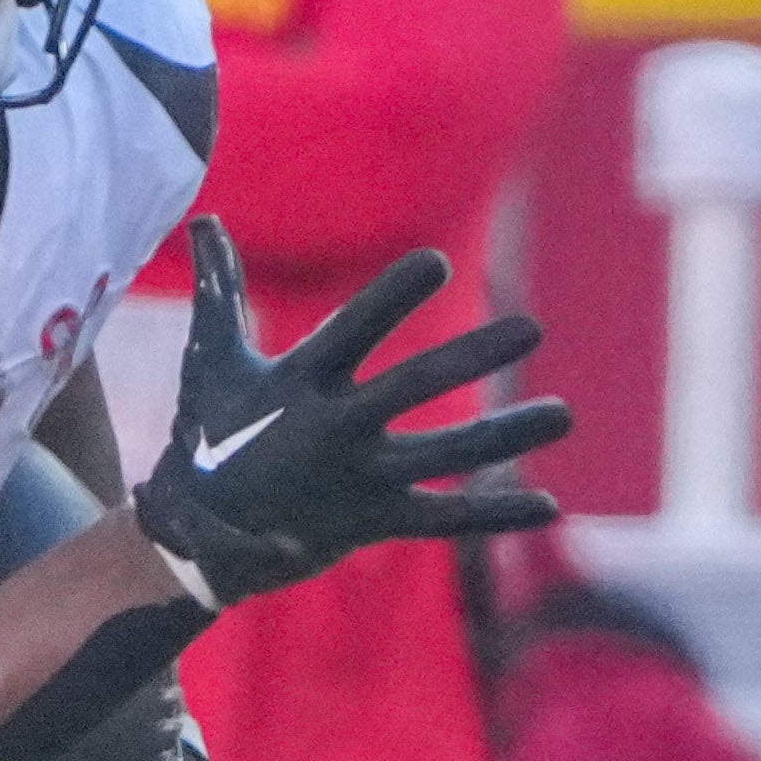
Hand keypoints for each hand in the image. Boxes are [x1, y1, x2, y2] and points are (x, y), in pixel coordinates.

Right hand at [126, 229, 570, 610]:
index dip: (392, 297)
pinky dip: (496, 512)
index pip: (351, 330)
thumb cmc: (208, 435)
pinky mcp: (374, 520)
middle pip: (412, 388)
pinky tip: (548, 504)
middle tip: (531, 328)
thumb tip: (205, 221)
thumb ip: (220, 289)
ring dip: (506, 435)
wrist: (196, 538)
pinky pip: (445, 518)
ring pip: (445, 455)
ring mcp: (358, 480)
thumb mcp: (211, 361)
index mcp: (297, 382)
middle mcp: (333, 430)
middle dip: (472, 356)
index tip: (437, 264)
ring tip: (564, 415)